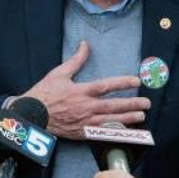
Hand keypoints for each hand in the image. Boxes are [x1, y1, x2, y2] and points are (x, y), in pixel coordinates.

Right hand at [23, 41, 150, 139]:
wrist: (31, 115)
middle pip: (113, 106)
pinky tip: (125, 131)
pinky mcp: (81, 132)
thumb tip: (85, 44)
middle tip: (146, 102)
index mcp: (81, 91)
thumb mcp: (59, 73)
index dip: (122, 83)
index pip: (106, 86)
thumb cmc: (44, 93)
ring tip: (141, 116)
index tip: (136, 80)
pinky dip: (114, 132)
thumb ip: (76, 60)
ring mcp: (84, 122)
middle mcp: (85, 107)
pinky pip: (101, 133)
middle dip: (132, 104)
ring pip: (110, 121)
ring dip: (127, 119)